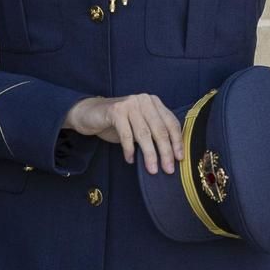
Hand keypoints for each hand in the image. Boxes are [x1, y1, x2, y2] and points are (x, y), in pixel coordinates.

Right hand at [64, 94, 183, 174]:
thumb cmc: (117, 123)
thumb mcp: (139, 126)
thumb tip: (171, 157)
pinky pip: (126, 135)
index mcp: (154, 103)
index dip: (177, 142)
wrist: (90, 114)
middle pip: (160, 130)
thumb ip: (153, 134)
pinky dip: (129, 149)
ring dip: (150, 154)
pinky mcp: (116, 110)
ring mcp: (130, 104)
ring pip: (144, 134)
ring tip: (152, 169)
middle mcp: (144, 100)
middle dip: (165, 152)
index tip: (179, 158)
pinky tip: (130, 159)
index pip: (171, 123)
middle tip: (168, 169)